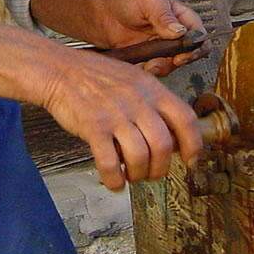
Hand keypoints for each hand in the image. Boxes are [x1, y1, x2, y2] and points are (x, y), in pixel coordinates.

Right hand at [40, 48, 203, 190]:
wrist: (60, 70)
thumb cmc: (96, 77)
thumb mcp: (133, 79)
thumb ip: (153, 103)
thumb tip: (171, 134)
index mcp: (152, 89)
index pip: (185, 118)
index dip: (194, 144)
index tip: (191, 160)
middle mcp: (138, 101)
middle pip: (164, 145)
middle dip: (161, 168)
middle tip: (153, 174)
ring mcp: (116, 114)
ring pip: (140, 157)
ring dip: (139, 175)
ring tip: (132, 176)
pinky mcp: (94, 127)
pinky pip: (110, 163)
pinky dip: (114, 180)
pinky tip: (114, 182)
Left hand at [93, 0, 207, 76]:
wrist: (103, 18)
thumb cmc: (126, 4)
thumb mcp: (147, 2)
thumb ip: (164, 15)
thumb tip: (180, 31)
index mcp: (181, 17)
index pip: (199, 34)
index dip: (197, 46)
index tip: (184, 53)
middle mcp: (175, 35)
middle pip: (190, 54)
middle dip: (180, 60)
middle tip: (169, 61)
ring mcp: (163, 49)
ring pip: (172, 65)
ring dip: (161, 67)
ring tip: (148, 62)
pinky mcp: (150, 60)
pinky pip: (156, 71)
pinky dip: (148, 71)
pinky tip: (138, 64)